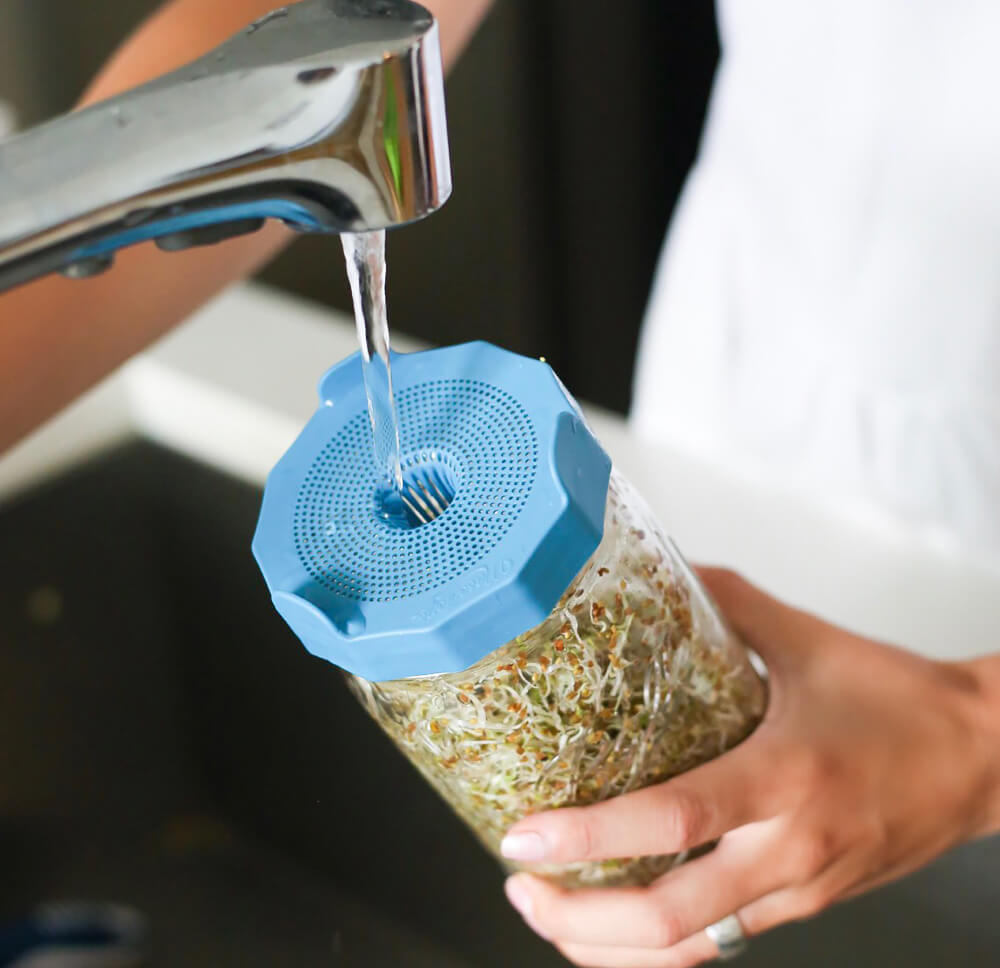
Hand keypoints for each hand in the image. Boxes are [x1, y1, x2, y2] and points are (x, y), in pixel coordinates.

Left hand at [500, 568, 999, 966]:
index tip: (524, 835)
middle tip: (520, 884)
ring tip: (550, 914)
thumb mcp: (808, 640)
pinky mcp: (805, 908)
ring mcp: (798, 891)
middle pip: (668, 918)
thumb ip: (730, 603)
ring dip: (608, 947)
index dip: (589, 837)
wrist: (983, 760)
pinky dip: (657, 951)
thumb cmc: (898, 699)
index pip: (672, 820)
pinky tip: (616, 931)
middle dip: (578, 918)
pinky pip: (718, 947)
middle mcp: (789, 849)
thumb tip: (665, 568)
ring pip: (690, 952)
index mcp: (784, 776)